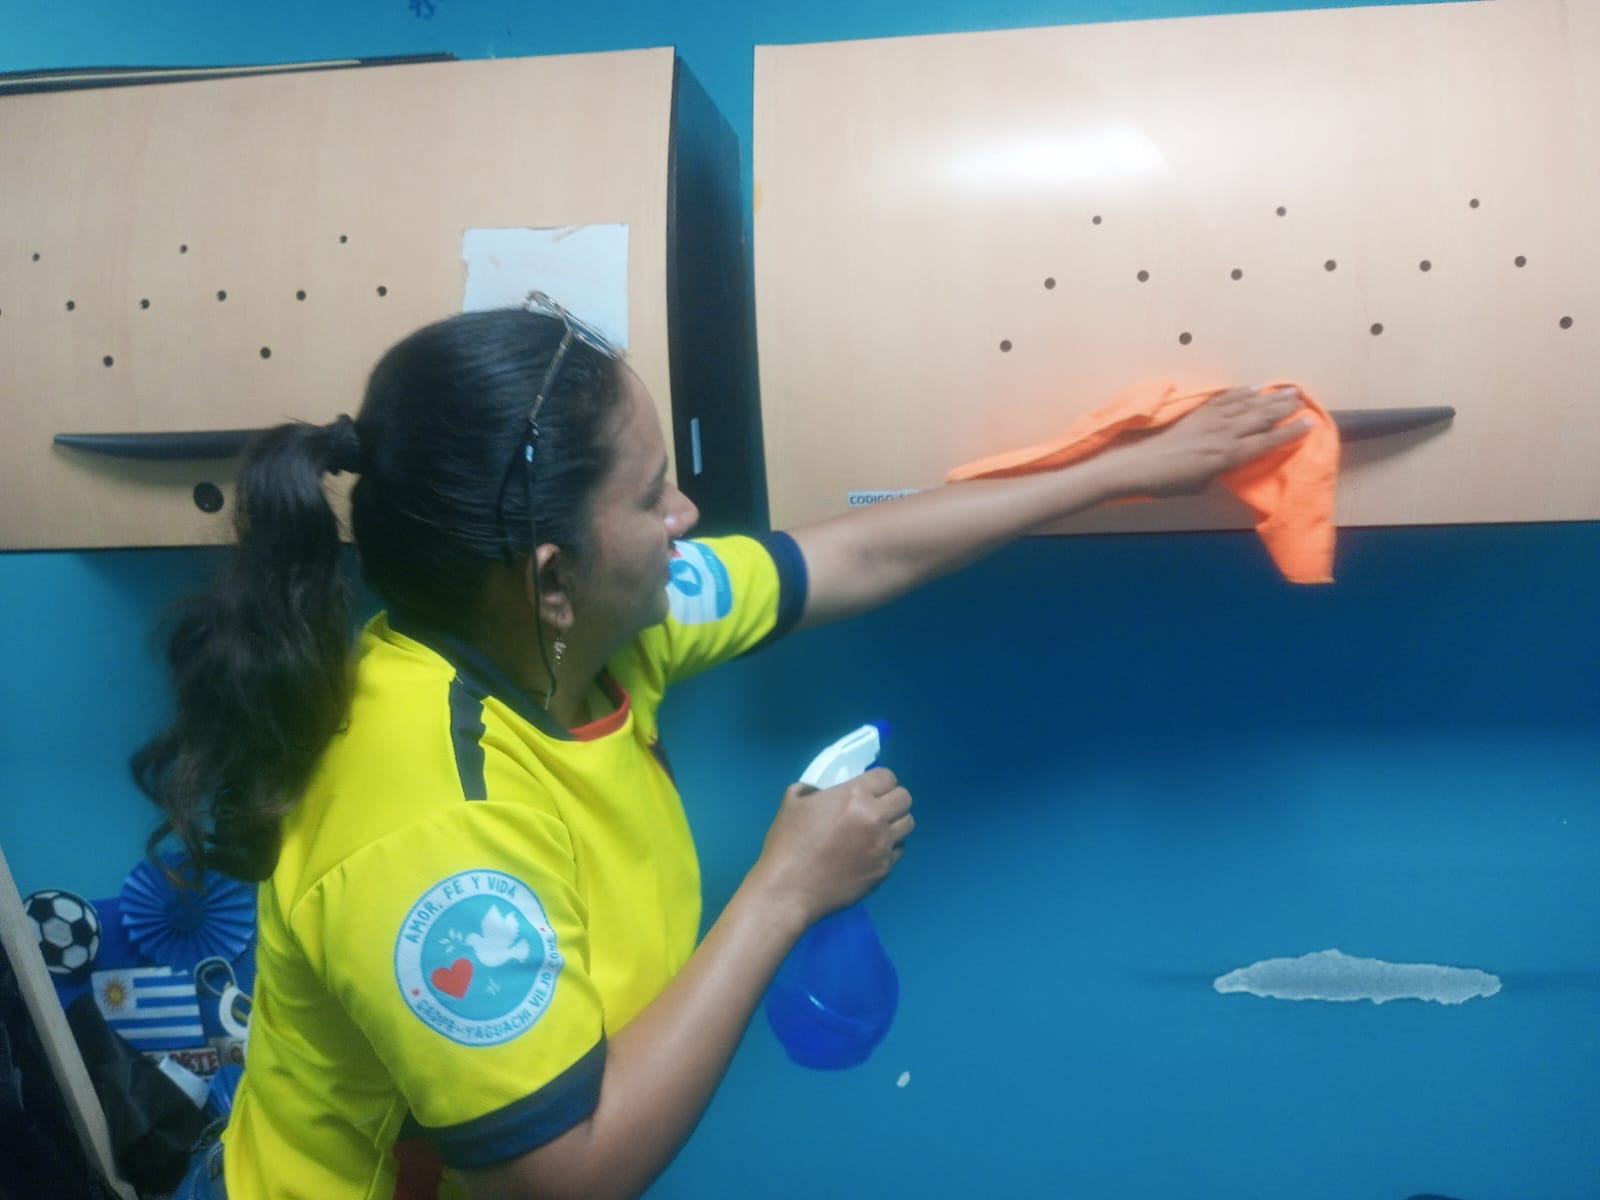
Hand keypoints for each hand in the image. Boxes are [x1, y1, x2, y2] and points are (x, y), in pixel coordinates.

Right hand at [749, 767, 913, 926]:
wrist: (788, 890)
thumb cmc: (787, 843)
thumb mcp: (793, 800)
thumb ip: (816, 788)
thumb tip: (828, 792)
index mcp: (855, 796)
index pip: (887, 777)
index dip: (878, 780)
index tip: (868, 788)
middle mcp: (876, 818)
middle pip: (905, 798)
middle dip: (891, 799)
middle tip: (874, 807)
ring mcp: (883, 847)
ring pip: (908, 824)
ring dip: (894, 823)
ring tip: (875, 829)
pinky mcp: (884, 871)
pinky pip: (898, 851)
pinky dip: (888, 848)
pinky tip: (868, 852)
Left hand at [1103, 385, 1311, 497]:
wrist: (1136, 464)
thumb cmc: (1167, 482)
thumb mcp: (1200, 485)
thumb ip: (1218, 472)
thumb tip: (1227, 464)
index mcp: (1227, 456)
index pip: (1266, 442)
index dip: (1289, 433)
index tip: (1309, 423)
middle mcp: (1223, 434)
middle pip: (1260, 417)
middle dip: (1283, 408)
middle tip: (1303, 398)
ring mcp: (1210, 420)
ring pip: (1246, 404)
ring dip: (1268, 397)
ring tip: (1287, 389)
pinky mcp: (1196, 412)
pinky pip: (1224, 399)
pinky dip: (1240, 393)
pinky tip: (1252, 388)